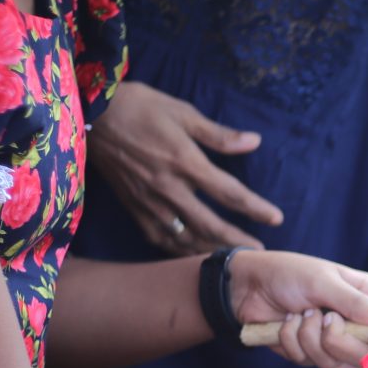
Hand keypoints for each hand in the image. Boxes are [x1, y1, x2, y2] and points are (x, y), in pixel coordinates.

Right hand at [88, 80, 282, 255]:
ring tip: (231, 260)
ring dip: (211, 252)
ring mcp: (149, 202)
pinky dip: (179, 251)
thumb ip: (219, 134)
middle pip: (211, 225)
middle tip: (259, 253)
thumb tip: (254, 142)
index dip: (255, 208)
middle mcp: (169, 188)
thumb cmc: (139, 107)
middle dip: (237, 242)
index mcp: (185, 162)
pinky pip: (160, 238)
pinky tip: (192, 255)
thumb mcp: (182, 113)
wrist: (91, 115)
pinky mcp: (134, 208)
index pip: (229, 192)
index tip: (276, 219)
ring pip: (186, 238)